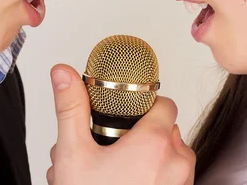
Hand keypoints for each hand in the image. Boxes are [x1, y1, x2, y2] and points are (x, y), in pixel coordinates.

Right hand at [46, 64, 194, 184]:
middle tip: (109, 147)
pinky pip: (172, 177)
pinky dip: (154, 176)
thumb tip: (64, 73)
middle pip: (164, 129)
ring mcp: (182, 184)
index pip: (164, 103)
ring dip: (146, 156)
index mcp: (156, 143)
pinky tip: (123, 183)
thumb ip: (71, 108)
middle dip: (137, 134)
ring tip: (111, 170)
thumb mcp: (73, 153)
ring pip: (169, 154)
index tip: (125, 112)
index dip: (143, 103)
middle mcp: (177, 162)